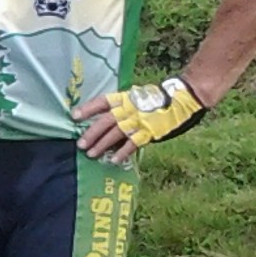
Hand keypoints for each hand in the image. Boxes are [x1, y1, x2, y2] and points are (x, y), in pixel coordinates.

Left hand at [74, 76, 204, 161]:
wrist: (181, 98)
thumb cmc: (155, 99)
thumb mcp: (135, 96)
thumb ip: (120, 106)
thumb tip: (103, 119)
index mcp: (124, 98)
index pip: (102, 102)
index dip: (88, 109)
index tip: (74, 116)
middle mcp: (128, 109)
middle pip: (105, 122)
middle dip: (91, 133)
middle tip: (80, 144)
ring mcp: (138, 120)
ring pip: (115, 134)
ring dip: (102, 145)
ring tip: (91, 154)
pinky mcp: (148, 132)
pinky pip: (132, 144)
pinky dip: (122, 152)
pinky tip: (113, 160)